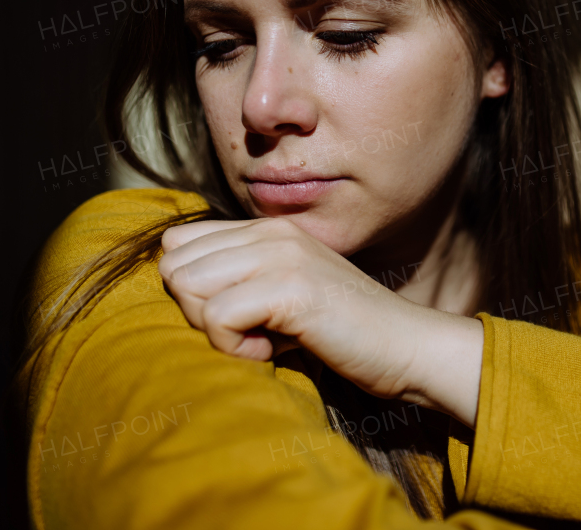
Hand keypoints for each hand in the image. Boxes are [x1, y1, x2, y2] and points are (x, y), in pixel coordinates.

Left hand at [158, 217, 483, 426]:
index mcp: (266, 229)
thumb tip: (178, 289)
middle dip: (196, 311)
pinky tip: (274, 350)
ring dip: (215, 330)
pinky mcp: (290, 287)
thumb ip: (241, 280)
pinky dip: (236, 348)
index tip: (236, 316)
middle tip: (247, 331)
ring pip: (187, 287)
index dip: (193, 290)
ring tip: (262, 339)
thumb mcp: (284, 293)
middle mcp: (270, 232)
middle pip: (174, 266)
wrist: (406, 347)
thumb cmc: (342, 332)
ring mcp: (281, 255)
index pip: (178, 244)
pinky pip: (216, 318)